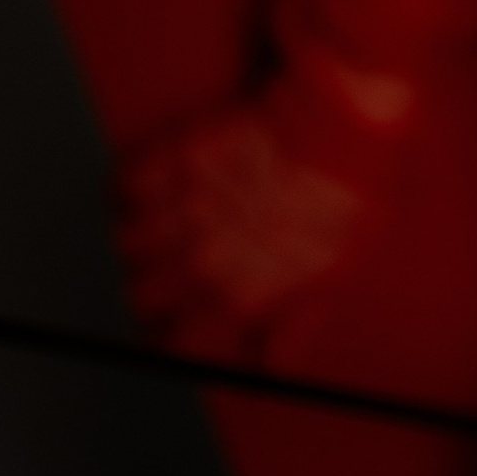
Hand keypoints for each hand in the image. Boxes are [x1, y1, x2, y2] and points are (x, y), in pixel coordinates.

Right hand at [115, 53, 410, 350]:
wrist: (344, 111)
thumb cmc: (354, 188)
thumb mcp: (342, 268)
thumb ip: (296, 323)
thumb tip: (268, 364)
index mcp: (243, 293)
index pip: (175, 342)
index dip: (172, 335)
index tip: (178, 322)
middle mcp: (204, 257)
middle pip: (140, 295)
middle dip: (149, 286)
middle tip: (171, 268)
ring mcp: (186, 205)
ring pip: (126, 243)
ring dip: (138, 235)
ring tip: (163, 222)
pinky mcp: (177, 154)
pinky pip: (122, 184)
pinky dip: (128, 186)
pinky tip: (152, 182)